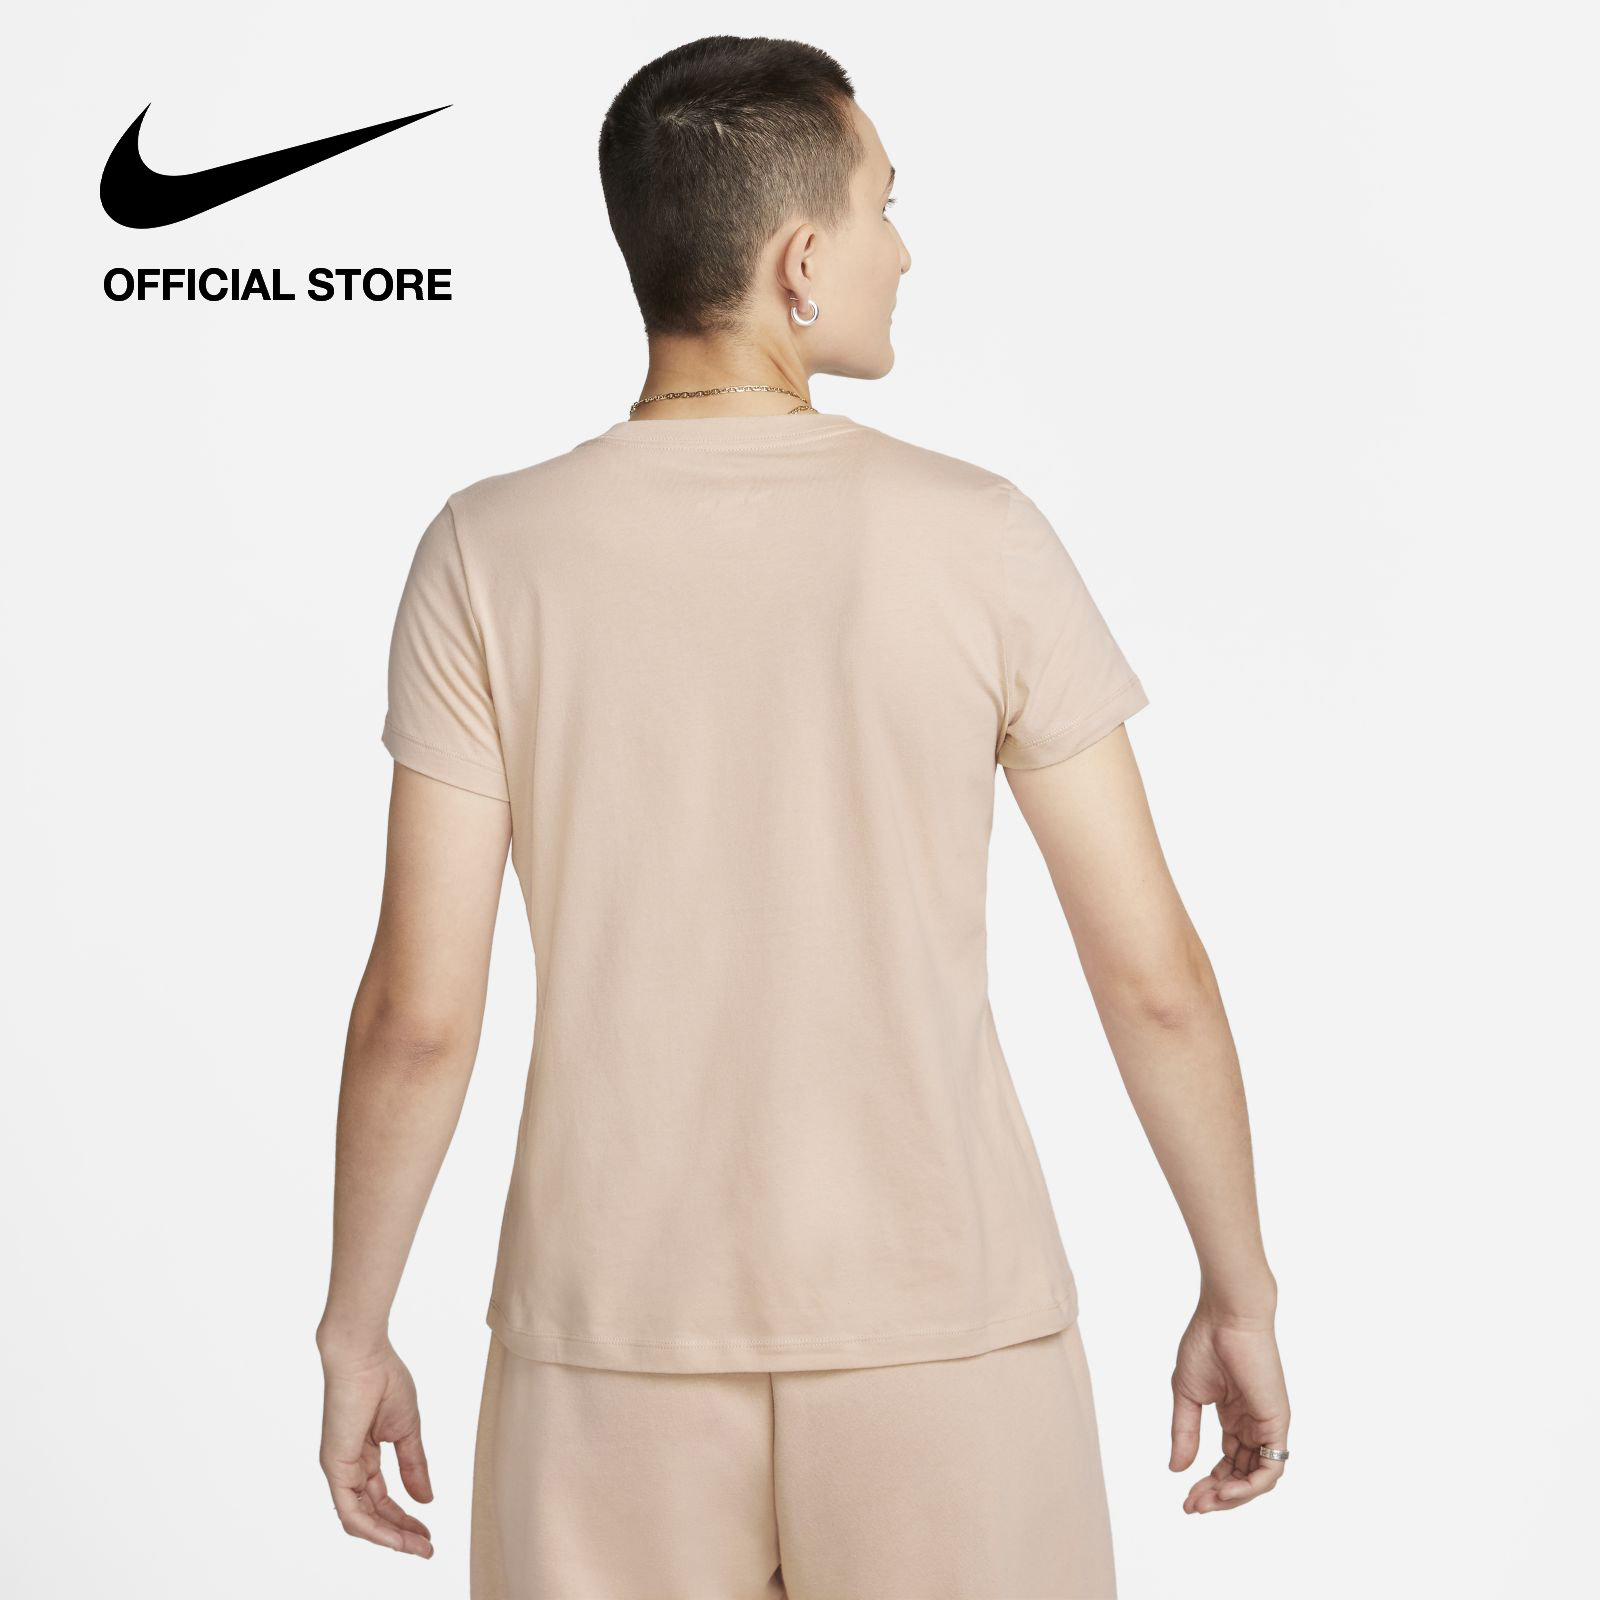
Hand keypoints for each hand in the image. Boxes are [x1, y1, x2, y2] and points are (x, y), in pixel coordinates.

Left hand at [318, 1337, 434, 1556]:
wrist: (364, 1354)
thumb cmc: (384, 1379)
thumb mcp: (407, 1429)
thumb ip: (414, 1465)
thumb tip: (426, 1499)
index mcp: (364, 1456)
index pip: (383, 1498)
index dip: (405, 1517)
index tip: (429, 1531)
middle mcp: (349, 1467)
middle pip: (373, 1513)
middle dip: (400, 1533)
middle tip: (426, 1548)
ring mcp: (339, 1469)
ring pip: (361, 1519)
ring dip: (390, 1537)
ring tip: (418, 1547)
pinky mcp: (335, 1467)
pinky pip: (351, 1511)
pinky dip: (374, 1529)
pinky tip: (396, 1537)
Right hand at [1168, 1302, 1289, 1513]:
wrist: (1226, 1316)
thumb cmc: (1205, 1343)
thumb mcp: (1187, 1394)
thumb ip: (1184, 1432)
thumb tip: (1176, 1470)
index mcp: (1234, 1416)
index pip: (1226, 1462)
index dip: (1208, 1484)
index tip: (1186, 1499)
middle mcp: (1254, 1425)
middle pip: (1241, 1475)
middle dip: (1218, 1496)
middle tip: (1194, 1507)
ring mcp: (1267, 1425)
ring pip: (1258, 1479)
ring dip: (1233, 1497)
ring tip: (1207, 1501)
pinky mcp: (1277, 1422)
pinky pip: (1271, 1468)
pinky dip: (1250, 1486)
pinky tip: (1225, 1490)